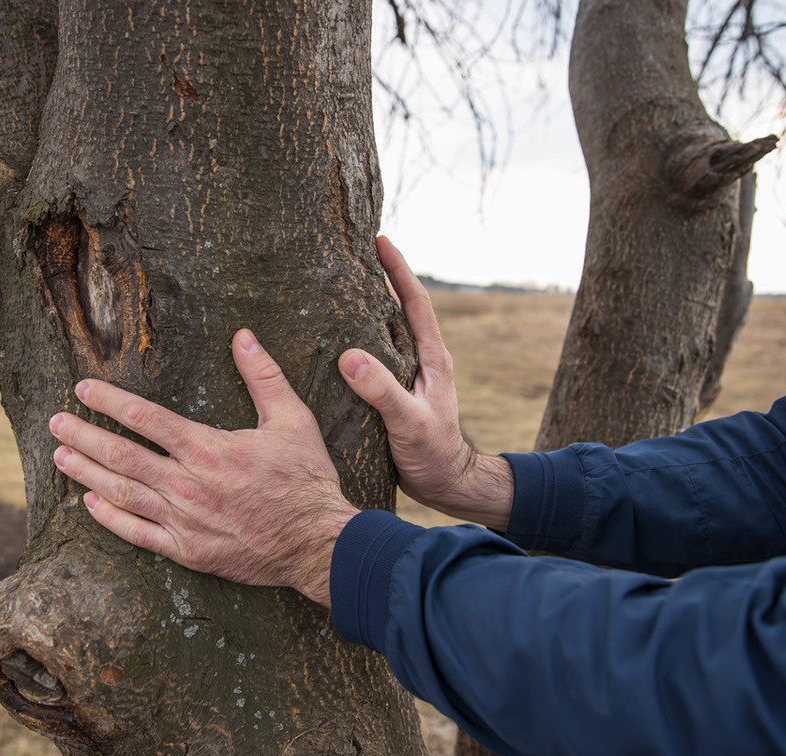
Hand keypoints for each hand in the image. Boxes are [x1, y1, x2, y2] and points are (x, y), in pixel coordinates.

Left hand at [49, 329, 357, 606]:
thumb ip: (263, 376)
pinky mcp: (187, 550)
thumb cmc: (305, 479)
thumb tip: (243, 336)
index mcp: (207, 448)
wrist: (316, 542)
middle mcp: (187, 484)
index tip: (83, 389)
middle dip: (83, 436)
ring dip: (86, 473)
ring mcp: (183, 520)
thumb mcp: (293, 419)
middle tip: (55, 422)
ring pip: (121, 493)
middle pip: (121, 456)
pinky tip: (90, 504)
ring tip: (60, 456)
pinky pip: (137, 534)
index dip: (108, 401)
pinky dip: (109, 519)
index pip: (144, 417)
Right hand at [337, 237, 512, 529]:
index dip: (398, 269)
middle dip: (382, 277)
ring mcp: (412, 375)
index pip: (415, 301)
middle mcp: (424, 360)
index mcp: (432, 358)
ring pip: (388, 330)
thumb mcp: (408, 422)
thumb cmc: (435, 455)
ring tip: (338, 286)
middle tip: (353, 252)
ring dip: (368, 306)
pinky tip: (337, 340)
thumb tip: (350, 356)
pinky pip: (378, 354)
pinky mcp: (398, 391)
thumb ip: (382, 390)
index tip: (380, 240)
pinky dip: (360, 338)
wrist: (449, 485)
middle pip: (401, 307)